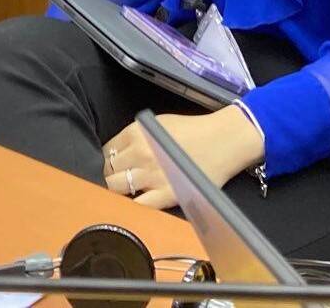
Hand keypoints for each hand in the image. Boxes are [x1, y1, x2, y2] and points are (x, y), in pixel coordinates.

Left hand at [101, 108, 264, 208]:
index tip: (108, 167)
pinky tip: (136, 204)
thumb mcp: (156, 124)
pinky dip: (134, 206)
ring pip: (118, 189)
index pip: (106, 151)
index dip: (104, 160)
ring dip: (117, 192)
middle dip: (107, 177)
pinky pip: (140, 206)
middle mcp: (141, 154)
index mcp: (136, 133)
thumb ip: (134, 136)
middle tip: (114, 181)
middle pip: (108, 171)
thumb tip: (117, 153)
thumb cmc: (191, 130)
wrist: (225, 140)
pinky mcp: (169, 194)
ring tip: (123, 194)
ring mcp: (153, 176)